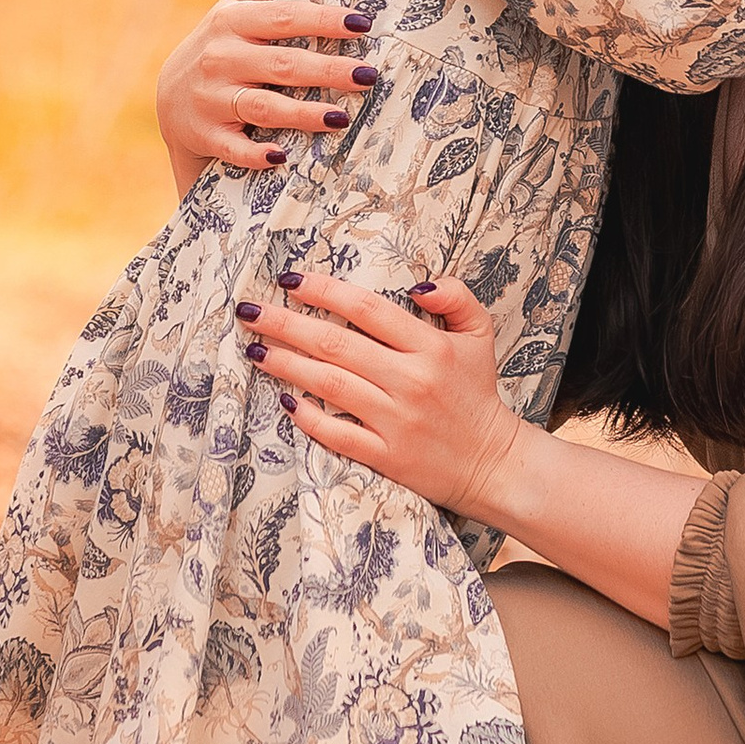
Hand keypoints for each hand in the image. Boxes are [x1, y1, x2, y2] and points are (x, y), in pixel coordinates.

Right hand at [155, 0, 379, 193]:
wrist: (171, 100)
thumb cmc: (223, 44)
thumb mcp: (240, 4)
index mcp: (234, 22)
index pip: (285, 18)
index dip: (323, 20)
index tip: (362, 23)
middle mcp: (221, 59)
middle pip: (282, 66)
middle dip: (326, 71)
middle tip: (368, 76)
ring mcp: (211, 100)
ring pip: (263, 108)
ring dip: (302, 115)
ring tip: (341, 119)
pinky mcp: (205, 136)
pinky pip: (234, 148)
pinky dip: (257, 154)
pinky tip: (285, 158)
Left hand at [237, 271, 526, 521]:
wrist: (493, 463)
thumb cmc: (477, 394)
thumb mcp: (480, 336)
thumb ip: (456, 297)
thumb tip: (418, 283)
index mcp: (431, 348)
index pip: (368, 309)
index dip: (325, 290)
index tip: (290, 280)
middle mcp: (412, 381)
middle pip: (337, 344)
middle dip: (287, 324)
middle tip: (251, 311)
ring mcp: (397, 421)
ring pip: (330, 385)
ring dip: (287, 365)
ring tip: (255, 350)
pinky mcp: (388, 457)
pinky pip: (338, 434)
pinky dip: (309, 418)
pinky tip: (286, 401)